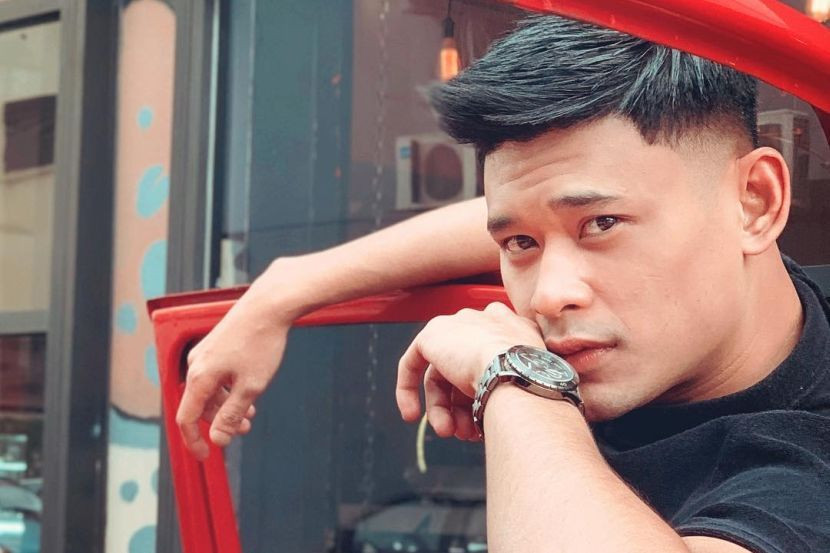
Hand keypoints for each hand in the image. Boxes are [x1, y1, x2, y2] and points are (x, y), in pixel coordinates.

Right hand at [177, 275, 297, 459]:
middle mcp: (196, 364)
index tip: (206, 456)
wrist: (269, 304)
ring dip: (227, 406)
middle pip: (199, 405)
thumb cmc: (261, 342)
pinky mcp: (216, 344)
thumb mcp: (251, 386)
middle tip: (243, 431)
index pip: (186, 418)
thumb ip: (232, 415)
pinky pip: (215, 375)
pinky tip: (249, 390)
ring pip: (209, 390)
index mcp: (199, 377)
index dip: (194, 441)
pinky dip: (229, 388)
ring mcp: (205, 352)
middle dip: (219, 421)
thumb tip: (217, 439)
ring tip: (251, 414)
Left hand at [396, 302, 544, 439]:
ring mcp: (457, 324)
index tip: (484, 414)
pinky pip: (414, 362)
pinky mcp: (432, 334)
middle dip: (462, 406)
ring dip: (444, 409)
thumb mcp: (532, 382)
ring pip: (442, 373)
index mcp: (513, 327)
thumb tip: (503, 408)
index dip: (483, 390)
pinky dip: (409, 390)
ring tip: (451, 432)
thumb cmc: (535, 387)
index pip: (489, 359)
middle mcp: (484, 320)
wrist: (517, 372)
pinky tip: (412, 415)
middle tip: (465, 433)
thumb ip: (514, 384)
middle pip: (464, 368)